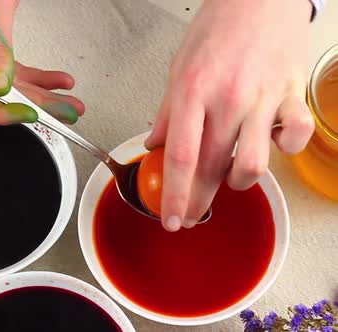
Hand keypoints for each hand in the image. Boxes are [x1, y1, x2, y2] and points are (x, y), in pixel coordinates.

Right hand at [0, 0, 83, 124]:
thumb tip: (0, 84)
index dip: (1, 110)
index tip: (29, 114)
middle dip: (33, 103)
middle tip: (63, 111)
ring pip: (5, 84)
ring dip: (39, 92)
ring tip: (67, 101)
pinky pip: (9, 69)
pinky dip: (34, 76)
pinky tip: (55, 80)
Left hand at [145, 0, 314, 231]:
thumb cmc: (217, 28)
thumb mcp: (178, 67)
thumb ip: (167, 112)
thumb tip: (155, 146)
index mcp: (192, 91)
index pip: (180, 158)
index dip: (174, 196)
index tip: (169, 219)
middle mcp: (227, 99)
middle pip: (212, 168)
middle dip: (199, 202)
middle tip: (191, 216)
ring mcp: (262, 99)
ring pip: (252, 165)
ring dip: (236, 182)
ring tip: (226, 176)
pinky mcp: (291, 95)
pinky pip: (292, 139)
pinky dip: (281, 151)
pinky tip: (267, 144)